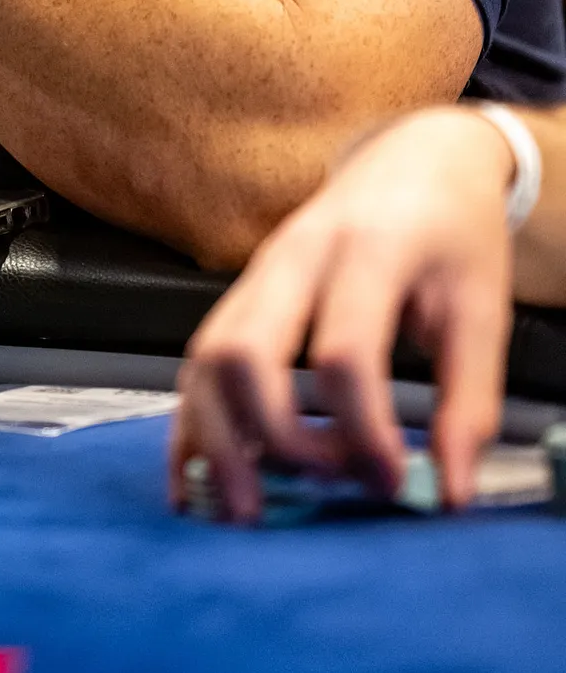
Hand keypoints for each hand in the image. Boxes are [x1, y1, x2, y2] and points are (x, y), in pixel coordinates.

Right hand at [169, 107, 514, 519]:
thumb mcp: (482, 310)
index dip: (361, 429)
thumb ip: (468, 402)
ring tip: (246, 511)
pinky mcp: (237, 297)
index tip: (392, 482)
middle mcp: (293, 257)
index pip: (341, 351)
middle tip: (311, 496)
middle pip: (244, 351)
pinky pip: (195, 363)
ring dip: (217, 440)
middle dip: (266, 438)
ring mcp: (254, 275)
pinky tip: (199, 485)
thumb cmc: (451, 235)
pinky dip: (191, 427)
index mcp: (367, 251)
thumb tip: (447, 495)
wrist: (413, 162)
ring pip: (204, 358)